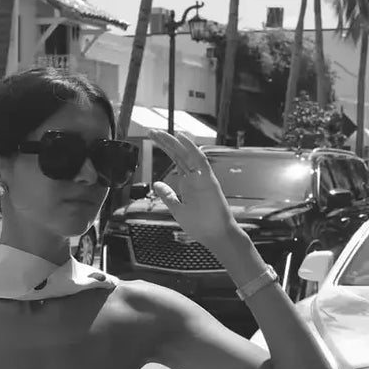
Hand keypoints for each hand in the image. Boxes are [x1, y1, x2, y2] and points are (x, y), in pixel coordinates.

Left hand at [148, 129, 239, 248]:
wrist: (216, 236)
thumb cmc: (201, 225)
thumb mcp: (177, 210)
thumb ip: (168, 196)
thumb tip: (157, 184)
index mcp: (187, 183)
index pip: (174, 160)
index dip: (164, 149)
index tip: (152, 139)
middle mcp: (195, 177)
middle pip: (178, 154)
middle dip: (165, 142)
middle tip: (151, 131)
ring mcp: (202, 177)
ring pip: (187, 154)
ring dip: (174, 142)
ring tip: (160, 133)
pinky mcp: (209, 180)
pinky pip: (200, 160)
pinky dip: (191, 148)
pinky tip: (181, 137)